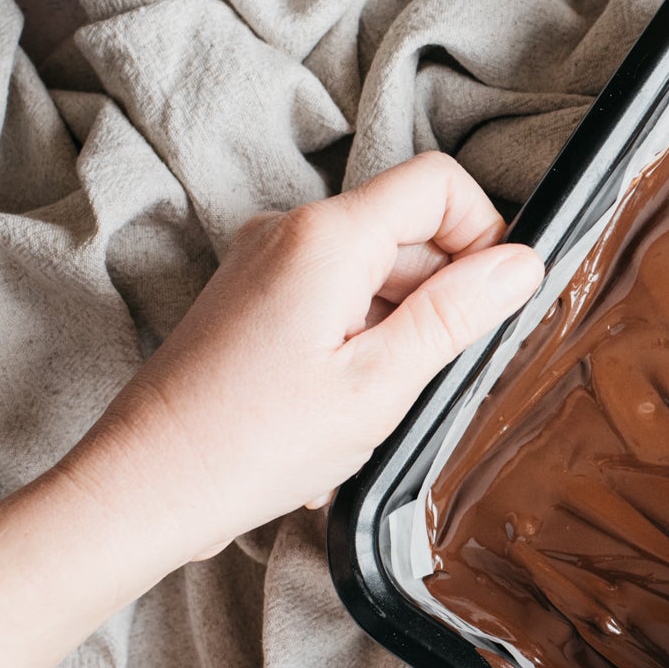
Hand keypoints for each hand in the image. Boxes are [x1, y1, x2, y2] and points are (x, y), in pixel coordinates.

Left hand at [58, 152, 542, 557]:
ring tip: (375, 404)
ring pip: (373, 268)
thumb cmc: (252, 444)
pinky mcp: (250, 296)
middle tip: (434, 377)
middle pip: (408, 227)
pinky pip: (333, 296)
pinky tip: (339, 407)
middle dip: (440, 294)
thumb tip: (523, 263)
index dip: (484, 233)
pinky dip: (356, 341)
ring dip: (397, 328)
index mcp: (329, 236)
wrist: (145, 485)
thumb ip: (455, 315)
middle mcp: (291, 229)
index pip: (439, 182)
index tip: (490, 304)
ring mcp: (265, 261)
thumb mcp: (380, 386)